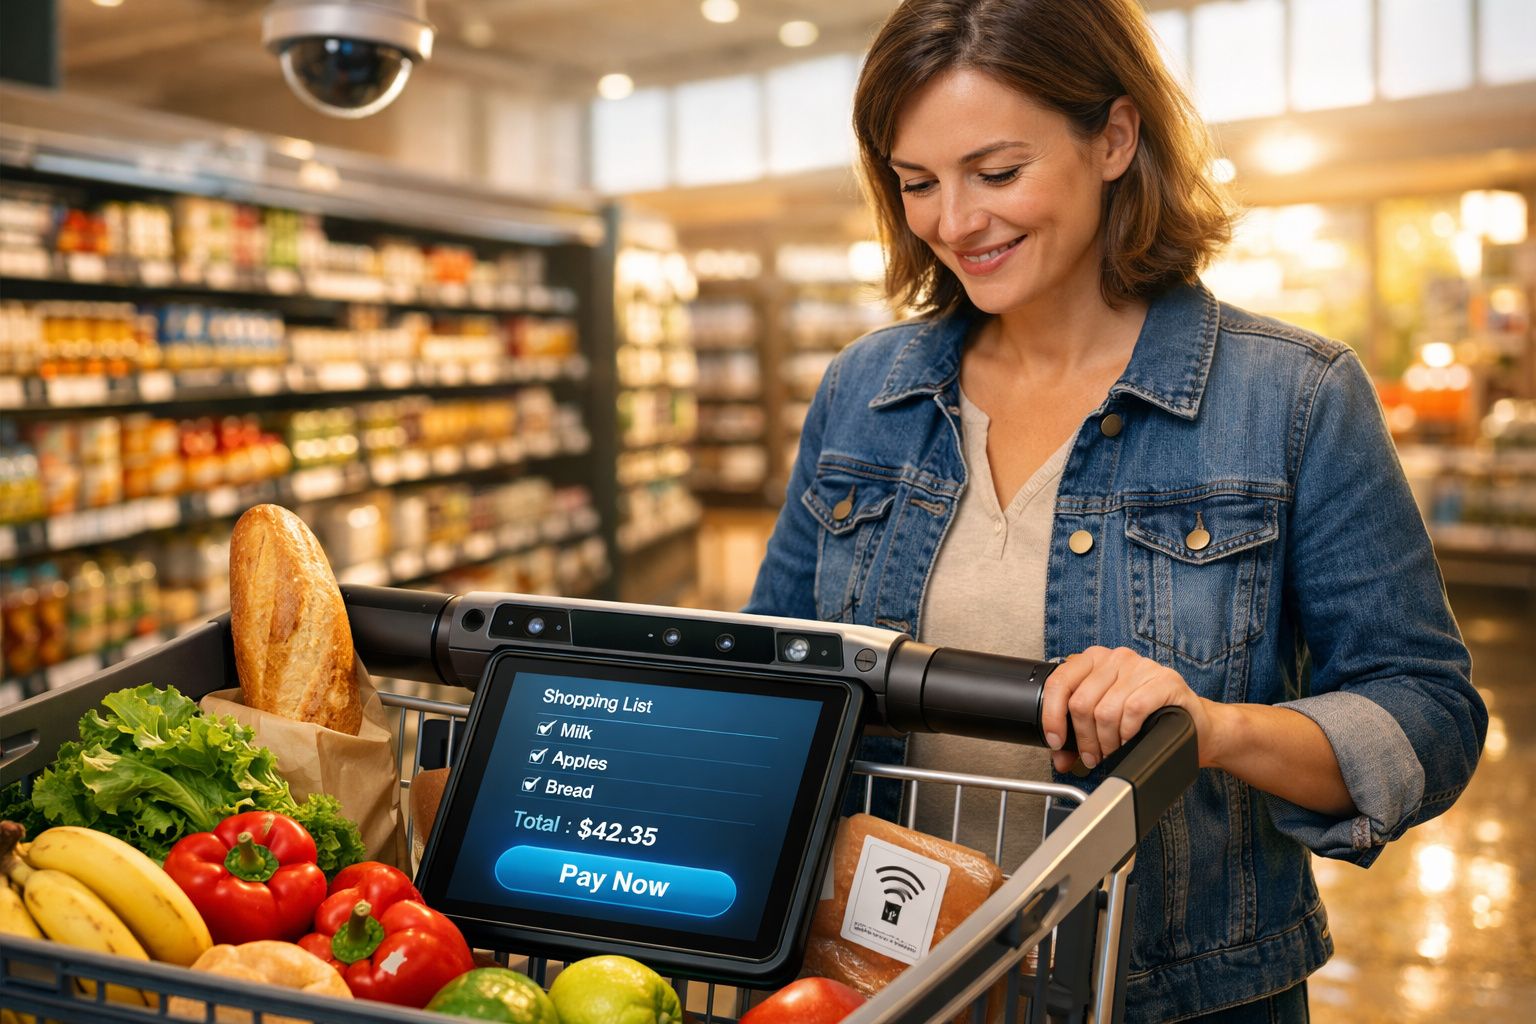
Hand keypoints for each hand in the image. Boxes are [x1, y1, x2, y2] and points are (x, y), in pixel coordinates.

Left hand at [1041, 646, 1216, 772]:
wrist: (1192, 724)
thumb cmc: (1146, 719)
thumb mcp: (1104, 722)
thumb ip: (1077, 736)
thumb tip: (1059, 757)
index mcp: (1093, 660)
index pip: (1059, 682)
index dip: (1052, 716)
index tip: (1056, 740)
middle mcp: (1115, 658)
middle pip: (1081, 703)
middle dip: (1084, 739)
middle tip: (1091, 756)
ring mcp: (1141, 667)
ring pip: (1105, 711)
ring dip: (1106, 741)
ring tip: (1112, 751)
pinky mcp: (1165, 680)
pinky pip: (1133, 710)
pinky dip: (1128, 733)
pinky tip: (1131, 740)